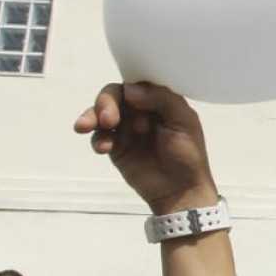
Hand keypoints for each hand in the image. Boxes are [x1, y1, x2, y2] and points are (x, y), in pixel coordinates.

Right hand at [75, 82, 220, 215]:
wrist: (181, 191)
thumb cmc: (188, 155)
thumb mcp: (184, 121)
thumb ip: (161, 99)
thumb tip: (129, 89)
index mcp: (159, 101)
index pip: (136, 84)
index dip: (128, 90)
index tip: (130, 100)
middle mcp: (140, 111)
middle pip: (115, 95)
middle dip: (106, 103)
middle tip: (108, 119)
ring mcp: (126, 129)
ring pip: (101, 113)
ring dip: (92, 116)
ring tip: (87, 127)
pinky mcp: (116, 147)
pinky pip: (100, 136)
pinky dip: (97, 138)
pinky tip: (103, 148)